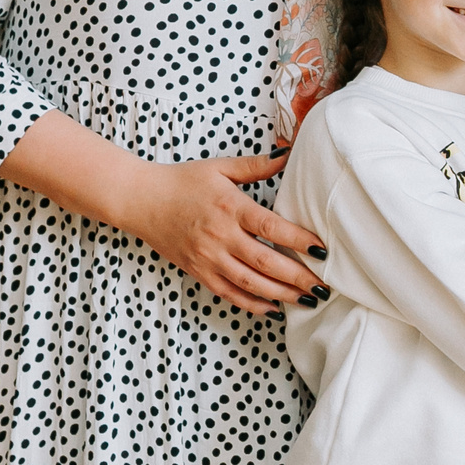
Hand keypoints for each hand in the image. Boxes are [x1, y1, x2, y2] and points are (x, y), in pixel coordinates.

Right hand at [115, 154, 324, 315]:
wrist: (141, 200)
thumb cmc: (184, 181)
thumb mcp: (221, 167)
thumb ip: (257, 165)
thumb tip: (288, 155)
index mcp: (231, 207)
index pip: (271, 227)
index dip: (298, 240)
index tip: (322, 250)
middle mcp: (221, 236)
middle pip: (265, 261)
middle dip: (298, 276)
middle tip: (323, 286)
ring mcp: (208, 257)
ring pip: (250, 283)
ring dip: (281, 295)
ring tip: (307, 300)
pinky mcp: (198, 271)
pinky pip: (229, 293)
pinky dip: (252, 303)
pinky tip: (274, 309)